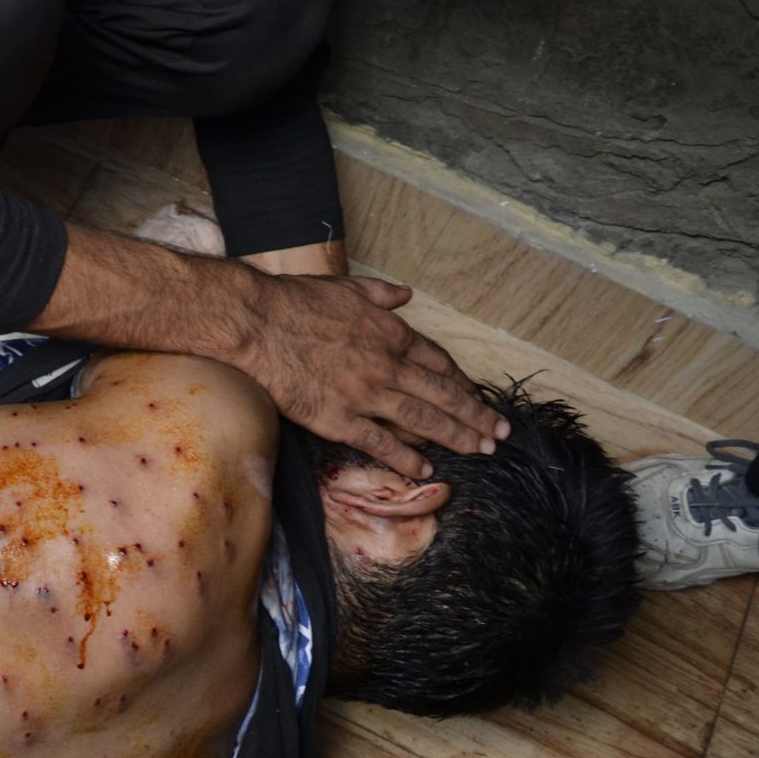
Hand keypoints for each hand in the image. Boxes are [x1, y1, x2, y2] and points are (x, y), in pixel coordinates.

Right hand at [230, 272, 498, 478]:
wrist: (259, 323)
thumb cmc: (297, 301)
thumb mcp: (348, 287)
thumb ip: (381, 293)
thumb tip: (406, 294)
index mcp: (391, 334)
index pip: (438, 363)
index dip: (463, 383)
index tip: (478, 397)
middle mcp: (387, 366)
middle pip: (443, 395)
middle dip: (476, 416)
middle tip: (500, 435)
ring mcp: (366, 395)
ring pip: (423, 420)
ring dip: (456, 437)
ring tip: (480, 451)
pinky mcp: (339, 419)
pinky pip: (380, 443)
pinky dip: (406, 458)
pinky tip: (426, 470)